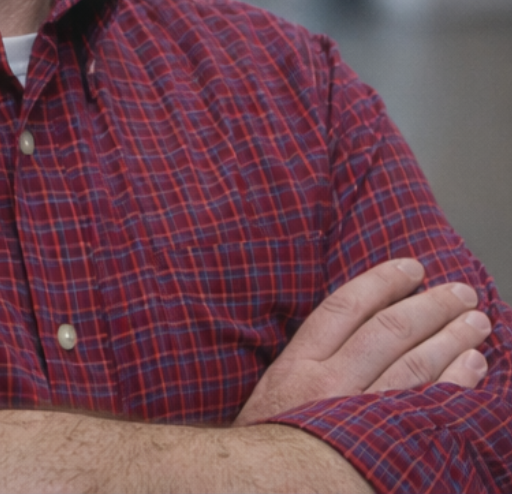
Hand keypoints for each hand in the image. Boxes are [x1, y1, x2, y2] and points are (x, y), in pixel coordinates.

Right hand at [234, 257, 491, 424]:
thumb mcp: (270, 396)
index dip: (382, 282)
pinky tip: (473, 366)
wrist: (260, 493)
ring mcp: (358, 417)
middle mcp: (329, 384)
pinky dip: (455, 382)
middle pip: (389, 329)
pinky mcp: (386, 448)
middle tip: (461, 291)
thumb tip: (348, 332)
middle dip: (430, 305)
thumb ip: (304, 365)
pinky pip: (429, 408)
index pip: (345, 306)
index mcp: (297, 365)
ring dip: (452, 338)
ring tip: (477, 322)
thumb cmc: (266, 447)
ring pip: (415, 364)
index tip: (411, 267)